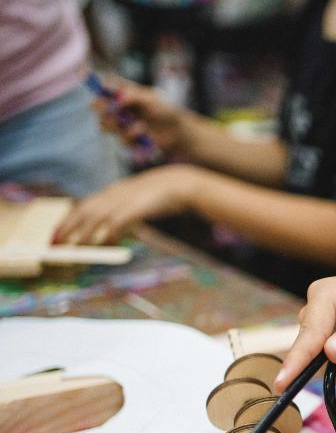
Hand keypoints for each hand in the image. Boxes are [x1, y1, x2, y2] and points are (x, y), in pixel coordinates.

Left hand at [56, 165, 198, 243]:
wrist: (181, 184)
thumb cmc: (165, 194)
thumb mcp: (141, 201)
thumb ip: (128, 211)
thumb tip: (121, 227)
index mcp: (114, 191)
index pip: (86, 204)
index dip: (72, 217)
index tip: (62, 229)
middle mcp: (114, 194)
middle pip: (84, 210)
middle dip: (69, 226)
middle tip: (57, 241)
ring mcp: (123, 201)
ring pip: (95, 218)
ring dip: (83, 233)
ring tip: (75, 247)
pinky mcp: (134, 209)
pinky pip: (116, 223)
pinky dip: (110, 234)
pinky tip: (108, 244)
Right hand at [93, 77, 188, 154]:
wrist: (179, 134)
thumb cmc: (167, 111)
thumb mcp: (152, 99)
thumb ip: (134, 95)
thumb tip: (118, 97)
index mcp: (124, 92)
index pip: (104, 86)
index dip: (99, 88)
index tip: (102, 92)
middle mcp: (119, 107)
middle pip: (98, 107)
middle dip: (102, 109)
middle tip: (111, 111)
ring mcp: (122, 123)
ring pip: (105, 125)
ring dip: (120, 127)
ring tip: (141, 128)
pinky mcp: (128, 139)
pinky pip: (122, 140)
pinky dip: (133, 139)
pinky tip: (145, 137)